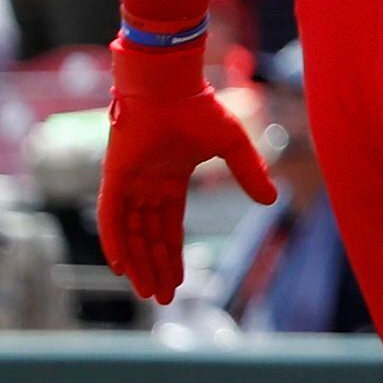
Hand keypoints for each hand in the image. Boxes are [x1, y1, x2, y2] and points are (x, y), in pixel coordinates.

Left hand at [98, 41, 276, 304]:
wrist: (168, 84)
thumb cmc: (198, 107)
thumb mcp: (233, 147)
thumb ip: (249, 174)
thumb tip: (272, 201)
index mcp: (170, 180)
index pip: (170, 227)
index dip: (174, 254)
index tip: (179, 282)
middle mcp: (146, 185)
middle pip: (149, 237)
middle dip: (156, 268)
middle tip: (161, 298)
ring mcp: (128, 182)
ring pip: (130, 233)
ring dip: (138, 263)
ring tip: (147, 292)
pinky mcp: (114, 177)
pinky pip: (111, 217)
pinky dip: (114, 241)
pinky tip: (121, 266)